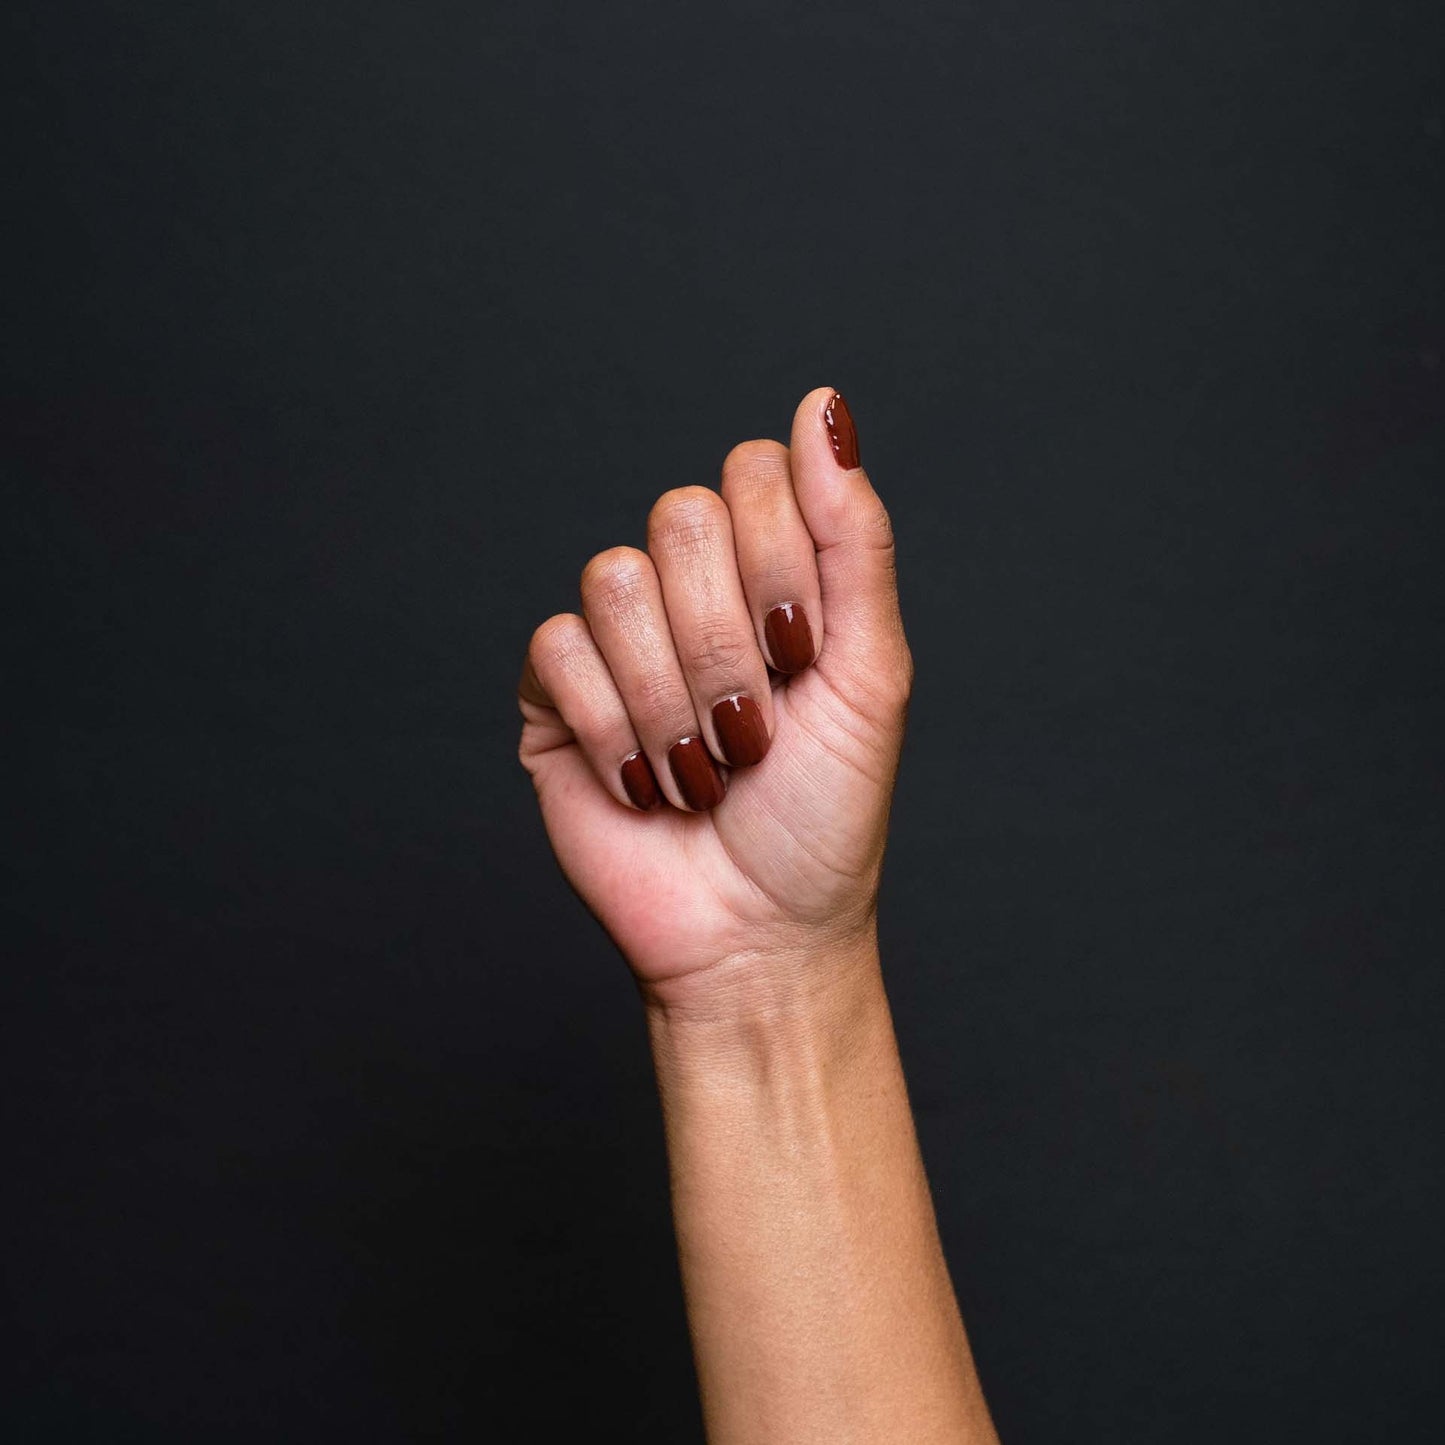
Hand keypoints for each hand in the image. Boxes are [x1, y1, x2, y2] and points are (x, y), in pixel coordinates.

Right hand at [517, 388, 912, 1012]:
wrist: (758, 931)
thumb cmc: (826, 814)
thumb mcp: (871, 672)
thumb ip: (853, 536)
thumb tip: (823, 403)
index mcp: (771, 572)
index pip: (753, 473)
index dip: (779, 562)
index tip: (802, 659)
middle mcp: (691, 592)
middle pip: (679, 516)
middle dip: (728, 644)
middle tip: (753, 729)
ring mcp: (619, 641)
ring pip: (615, 581)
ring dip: (674, 698)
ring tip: (703, 768)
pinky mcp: (556, 696)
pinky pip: (560, 650)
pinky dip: (616, 733)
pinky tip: (646, 784)